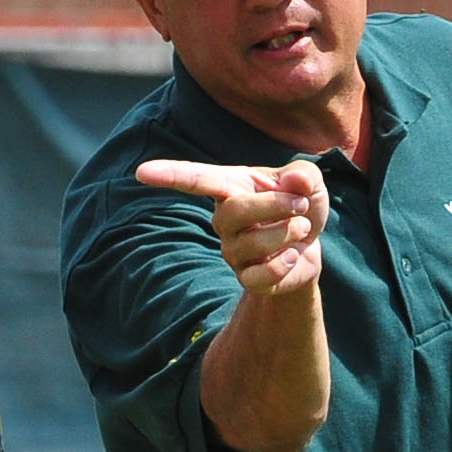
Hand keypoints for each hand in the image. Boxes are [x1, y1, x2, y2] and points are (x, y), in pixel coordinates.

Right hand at [136, 157, 329, 295]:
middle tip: (301, 205)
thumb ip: (303, 177)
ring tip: (301, 228)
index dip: (169, 175)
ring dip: (285, 233)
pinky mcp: (247, 279)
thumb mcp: (308, 184)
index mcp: (231, 188)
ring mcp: (232, 251)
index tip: (141, 173)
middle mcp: (224, 220)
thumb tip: (296, 183)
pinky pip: (259, 276)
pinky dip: (284, 264)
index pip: (196, 179)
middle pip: (233, 211)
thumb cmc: (300, 206)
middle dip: (273, 206)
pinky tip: (293, 256)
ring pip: (250, 244)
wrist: (310, 246)